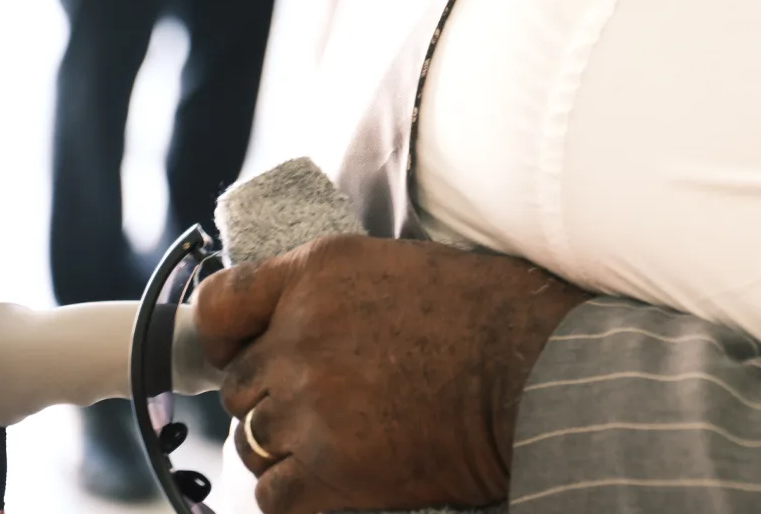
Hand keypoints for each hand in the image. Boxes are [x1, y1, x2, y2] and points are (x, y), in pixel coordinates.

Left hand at [194, 234, 585, 513]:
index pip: (220, 302)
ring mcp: (307, 404)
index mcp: (320, 272)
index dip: (223, 336)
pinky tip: (347, 481)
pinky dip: (303, 496)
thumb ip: (339, 293)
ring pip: (255, 442)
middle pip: (242, 384)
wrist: (540, 376)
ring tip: (354, 442)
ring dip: (292, 447)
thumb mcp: (408, 269)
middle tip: (337, 404)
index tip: (239, 352)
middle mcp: (300, 334)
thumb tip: (300, 321)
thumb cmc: (497, 317)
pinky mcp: (324, 470)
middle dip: (279, 396)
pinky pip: (274, 496)